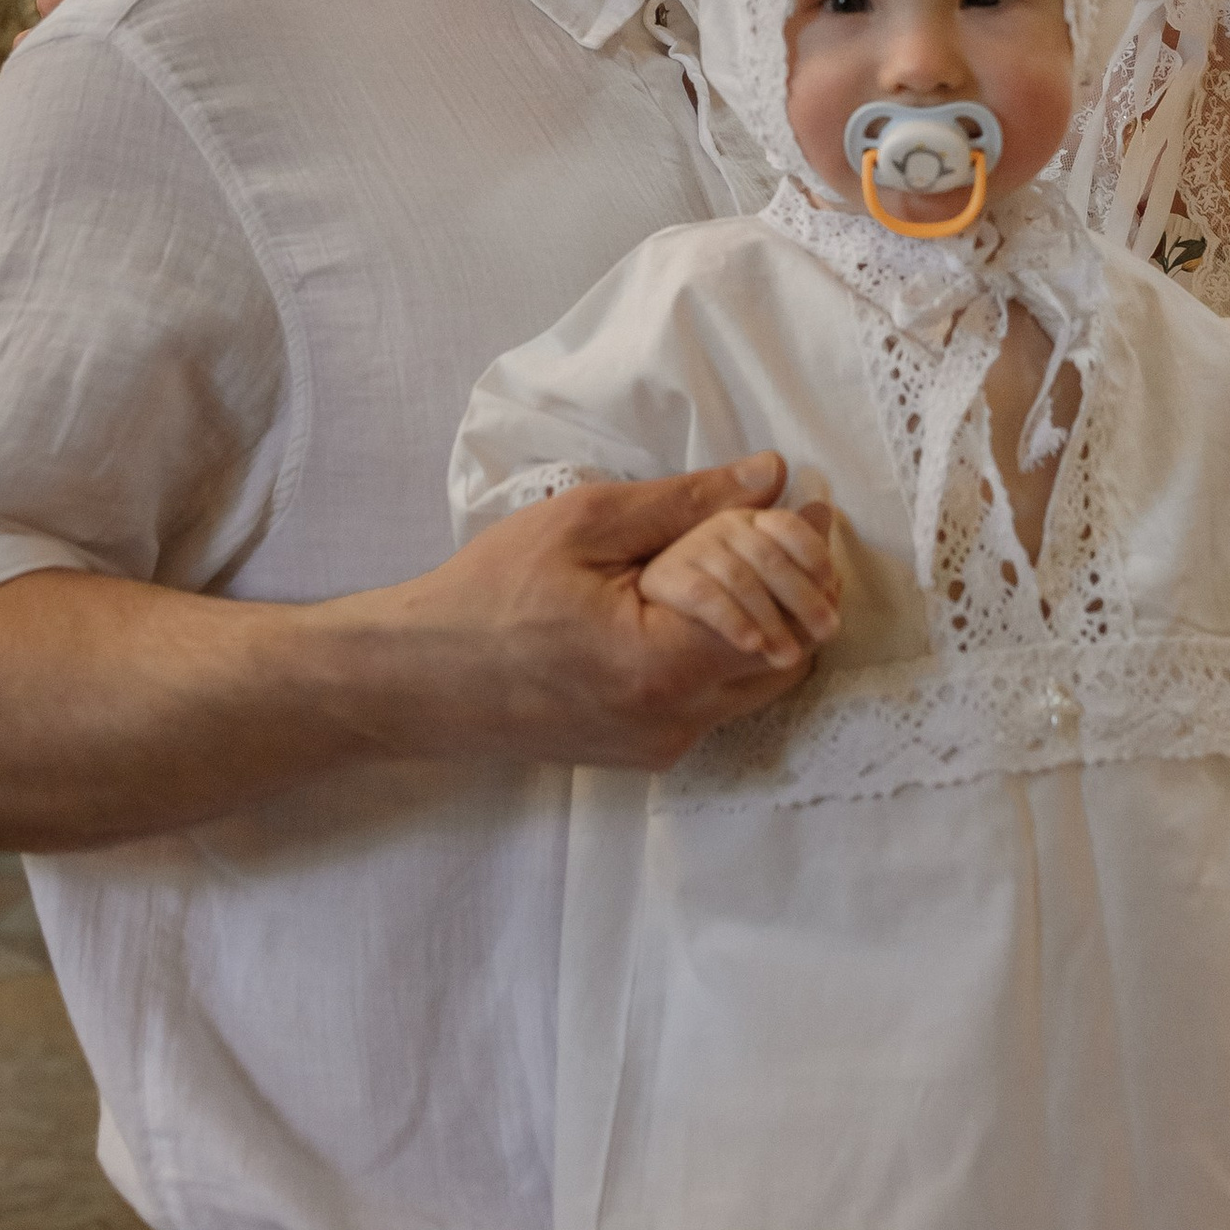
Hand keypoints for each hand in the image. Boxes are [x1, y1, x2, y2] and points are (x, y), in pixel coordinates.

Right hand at [337, 455, 831, 767]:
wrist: (419, 680)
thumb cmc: (489, 595)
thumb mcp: (585, 524)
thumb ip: (686, 503)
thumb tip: (769, 476)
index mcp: (662, 664)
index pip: (783, 613)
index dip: (805, 556)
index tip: (811, 507)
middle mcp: (674, 721)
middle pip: (788, 657)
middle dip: (800, 591)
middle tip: (788, 532)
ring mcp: (661, 745)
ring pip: (756, 684)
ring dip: (768, 623)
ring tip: (743, 561)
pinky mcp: (644, 753)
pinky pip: (714, 702)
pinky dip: (725, 653)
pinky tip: (694, 607)